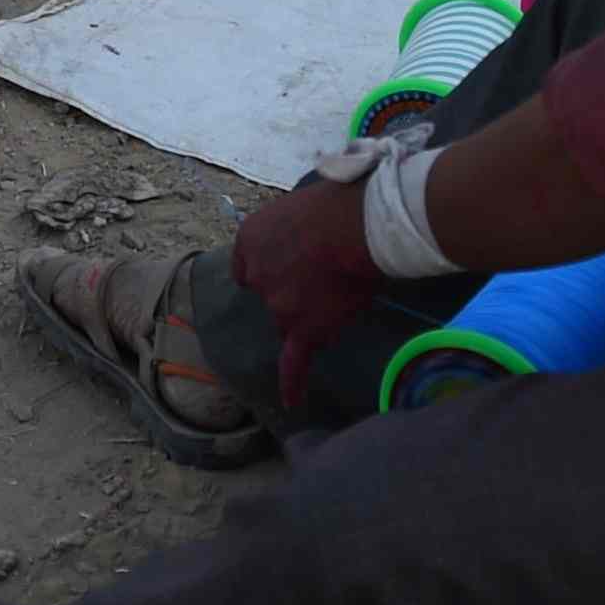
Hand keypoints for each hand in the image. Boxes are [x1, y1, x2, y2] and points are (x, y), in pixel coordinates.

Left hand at [229, 170, 381, 413]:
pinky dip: (293, 382)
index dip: (273, 266)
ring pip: (291, 319)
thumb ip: (292, 232)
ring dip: (312, 311)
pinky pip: (295, 362)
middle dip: (293, 288)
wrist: (355, 226)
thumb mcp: (299, 205)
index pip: (249, 266)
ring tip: (344, 288)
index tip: (290, 263)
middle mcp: (256, 275)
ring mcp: (278, 305)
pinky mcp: (303, 330)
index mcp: (249, 238)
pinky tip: (292, 400)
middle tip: (326, 272)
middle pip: (271, 295)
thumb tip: (308, 247)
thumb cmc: (337, 204)